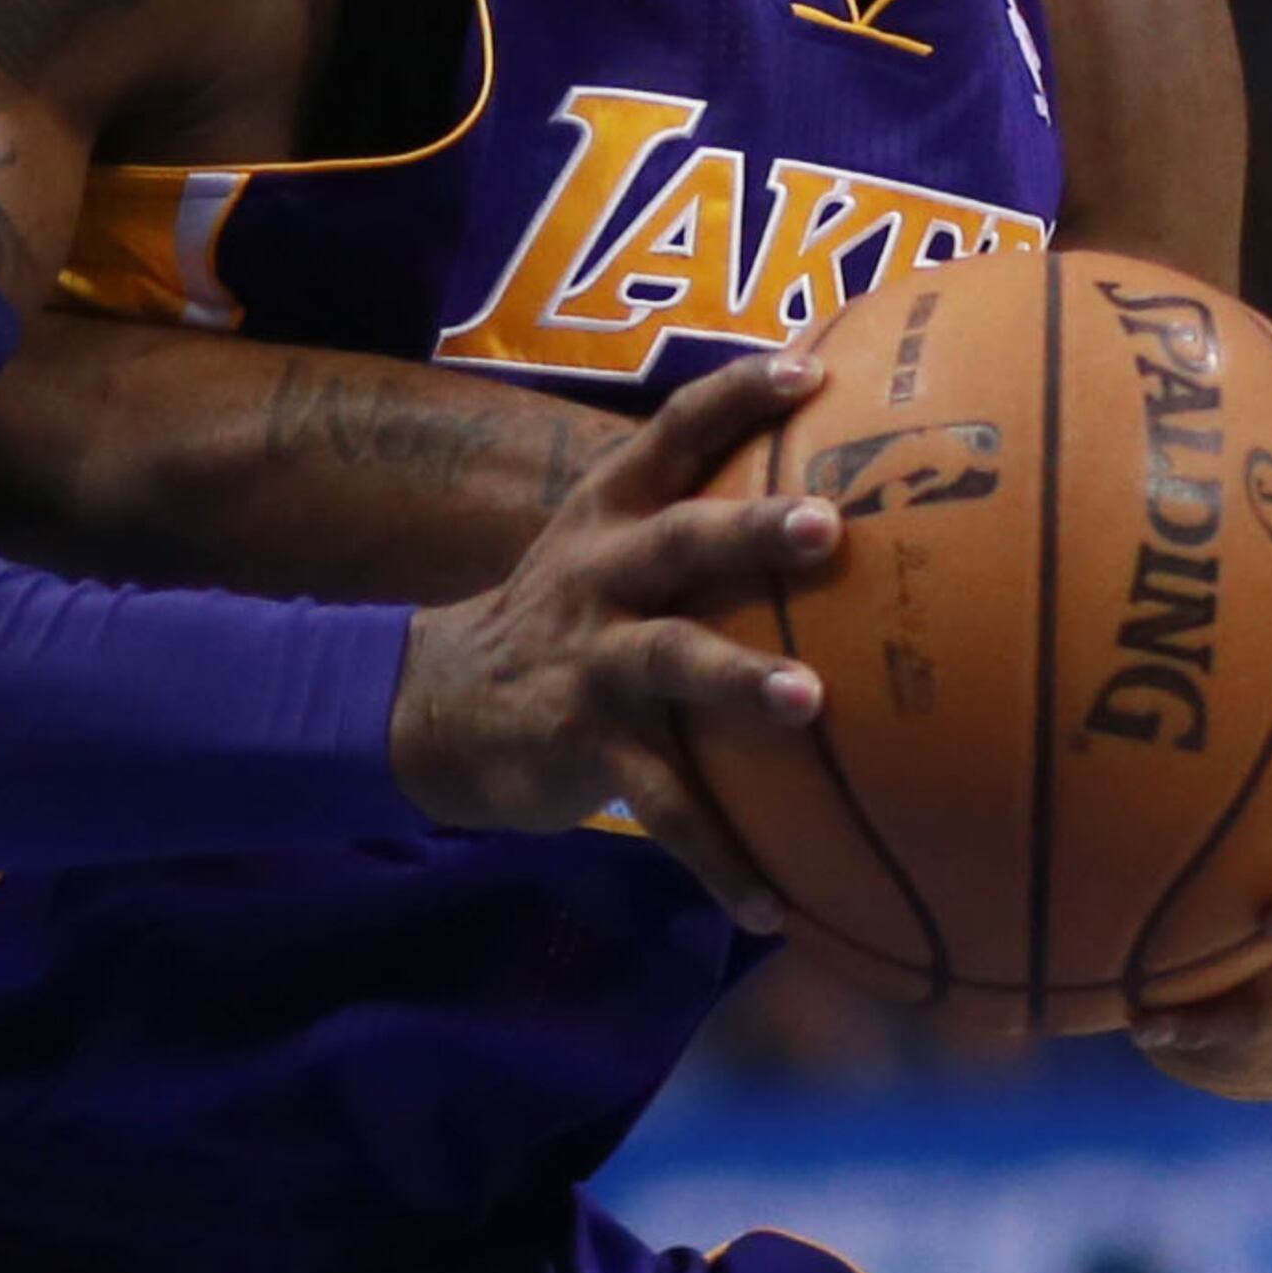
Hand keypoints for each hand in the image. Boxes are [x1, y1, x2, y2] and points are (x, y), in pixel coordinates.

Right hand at [391, 350, 839, 926]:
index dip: (737, 395)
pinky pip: (661, 805)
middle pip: (680, 536)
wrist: (436, 706)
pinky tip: (773, 904)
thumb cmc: (564, 619)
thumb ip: (694, 520)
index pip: (674, 431)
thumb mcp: (606, 549)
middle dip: (752, 528)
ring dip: (740, 677)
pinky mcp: (582, 743)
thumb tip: (835, 491)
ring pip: (670, 660)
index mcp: (610, 512)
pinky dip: (718, 857)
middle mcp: (600, 572)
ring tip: (810, 700)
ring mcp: (589, 657)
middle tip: (830, 524)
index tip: (812, 367)